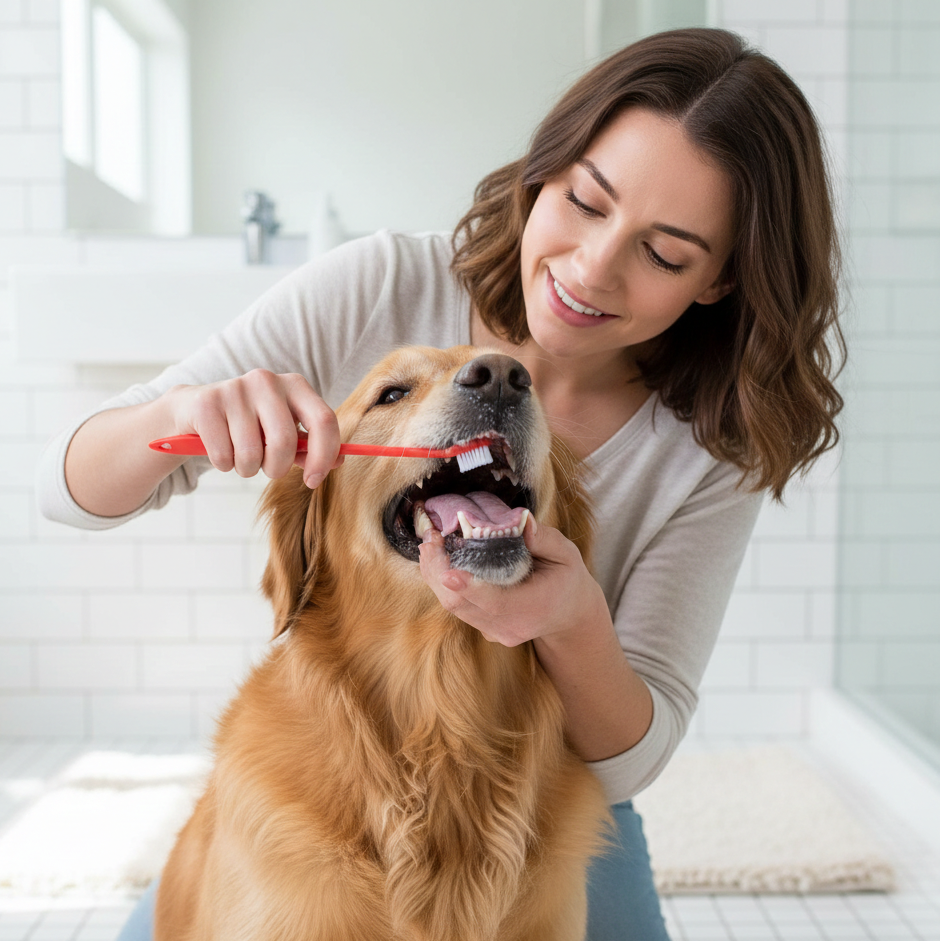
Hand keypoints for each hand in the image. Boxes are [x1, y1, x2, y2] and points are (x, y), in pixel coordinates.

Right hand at [166, 370, 341, 487]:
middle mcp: (267, 381)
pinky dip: (223, 464)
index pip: (324, 420)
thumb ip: (310, 447)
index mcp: (295, 386)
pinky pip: (223, 456)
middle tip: (268, 468)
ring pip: (252, 454)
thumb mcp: (282, 433)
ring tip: (240, 456)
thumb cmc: (250, 425)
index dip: (323, 456)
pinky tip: (220, 449)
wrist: (196, 410)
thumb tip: (339, 462)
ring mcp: (236, 388)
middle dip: (277, 468)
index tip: (313, 480)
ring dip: (247, 468)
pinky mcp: (207, 403)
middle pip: (286, 442)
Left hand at [418, 515, 607, 645]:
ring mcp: (493, 630)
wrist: (568, 614)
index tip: (448, 571)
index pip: (494, 602)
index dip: (469, 586)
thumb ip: (545, 539)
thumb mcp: (566, 554)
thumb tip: (522, 523)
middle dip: (438, 571)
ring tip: (429, 543)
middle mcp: (509, 626)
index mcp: (532, 609)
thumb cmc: (565, 579)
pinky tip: (438, 558)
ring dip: (435, 574)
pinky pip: (457, 605)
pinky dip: (443, 582)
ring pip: (453, 605)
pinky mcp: (483, 627)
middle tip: (430, 539)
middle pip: (461, 604)